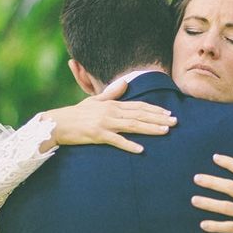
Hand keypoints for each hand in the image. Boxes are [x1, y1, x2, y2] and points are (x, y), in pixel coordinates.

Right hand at [39, 80, 176, 152]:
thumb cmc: (77, 114)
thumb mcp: (94, 101)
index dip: (155, 109)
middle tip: (175, 122)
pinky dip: (129, 145)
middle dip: (158, 118)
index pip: (138, 106)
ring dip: (150, 129)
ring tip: (165, 132)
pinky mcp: (97, 135)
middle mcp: (111, 112)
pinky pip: (116, 140)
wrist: (57, 123)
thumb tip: (125, 83)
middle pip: (139, 114)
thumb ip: (111, 93)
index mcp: (112, 104)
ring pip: (132, 125)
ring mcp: (104, 123)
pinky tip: (141, 149)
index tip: (168, 113)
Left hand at [191, 154, 232, 232]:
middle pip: (231, 188)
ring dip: (209, 203)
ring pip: (226, 207)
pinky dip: (216, 226)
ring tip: (193, 200)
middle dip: (212, 182)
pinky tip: (203, 224)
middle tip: (196, 178)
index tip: (215, 158)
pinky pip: (229, 227)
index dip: (230, 163)